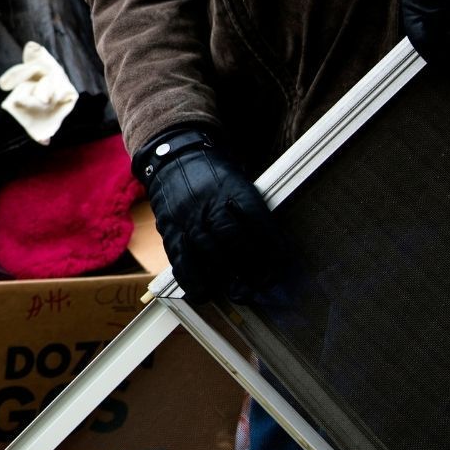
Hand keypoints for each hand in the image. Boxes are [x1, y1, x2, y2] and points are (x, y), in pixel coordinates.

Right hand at [135, 128, 281, 304]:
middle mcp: (207, 202)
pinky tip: (202, 292)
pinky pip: (178, 257)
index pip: (254, 215)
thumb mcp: (237, 180)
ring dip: (223, 275)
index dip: (270, 240)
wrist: (173, 157)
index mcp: (230, 186)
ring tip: (237, 292)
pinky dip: (190, 278)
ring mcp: (185, 216)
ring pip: (203, 249)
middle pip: (230, 236)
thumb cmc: (212, 174)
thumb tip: (274, 245)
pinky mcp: (168, 228)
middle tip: (262, 283)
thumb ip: (251, 209)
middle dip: (249, 264)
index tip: (281, 259)